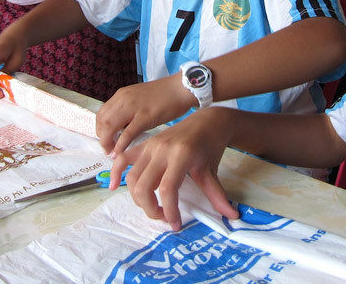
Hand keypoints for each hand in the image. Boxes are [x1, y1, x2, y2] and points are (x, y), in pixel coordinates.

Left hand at [96, 76, 196, 155]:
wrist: (181, 88)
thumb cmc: (164, 94)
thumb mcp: (139, 98)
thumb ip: (128, 109)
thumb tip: (121, 127)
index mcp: (121, 95)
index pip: (101, 114)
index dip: (99, 130)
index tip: (105, 140)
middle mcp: (123, 99)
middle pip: (102, 121)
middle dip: (102, 138)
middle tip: (107, 149)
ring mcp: (133, 107)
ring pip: (110, 127)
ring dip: (108, 142)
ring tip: (112, 153)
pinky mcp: (145, 116)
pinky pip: (127, 133)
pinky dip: (120, 145)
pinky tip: (119, 153)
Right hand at [110, 107, 238, 230]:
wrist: (208, 121)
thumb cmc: (210, 147)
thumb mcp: (212, 171)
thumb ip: (217, 195)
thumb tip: (231, 216)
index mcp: (181, 155)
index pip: (168, 189)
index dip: (170, 211)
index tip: (176, 224)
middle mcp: (162, 149)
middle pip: (144, 186)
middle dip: (151, 209)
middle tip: (163, 217)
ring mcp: (150, 145)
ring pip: (133, 177)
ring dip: (138, 198)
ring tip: (152, 206)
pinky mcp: (144, 144)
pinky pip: (124, 158)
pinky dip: (115, 172)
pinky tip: (113, 186)